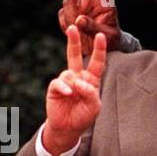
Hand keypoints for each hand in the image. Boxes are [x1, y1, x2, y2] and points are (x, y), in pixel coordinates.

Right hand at [43, 26, 105, 154]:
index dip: (99, 50)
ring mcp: (66, 81)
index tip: (101, 36)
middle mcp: (78, 77)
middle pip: (75, 56)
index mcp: (91, 80)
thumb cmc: (83, 116)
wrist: (68, 128)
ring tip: (74, 97)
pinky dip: (64, 88)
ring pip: (69, 74)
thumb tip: (79, 82)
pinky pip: (60, 83)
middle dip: (74, 41)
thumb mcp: (94, 107)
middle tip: (73, 27)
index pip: (96, 63)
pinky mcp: (55, 87)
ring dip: (74, 86)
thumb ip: (90, 93)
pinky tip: (68, 94)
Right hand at [57, 0, 121, 56]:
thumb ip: (94, 27)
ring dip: (70, 17)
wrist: (99, 49)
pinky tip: (74, 33)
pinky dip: (65, 25)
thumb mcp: (106, 36)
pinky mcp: (69, 13)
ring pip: (68, 3)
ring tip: (80, 32)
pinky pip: (62, 15)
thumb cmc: (109, 40)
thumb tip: (79, 20)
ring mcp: (79, 5)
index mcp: (105, 2)